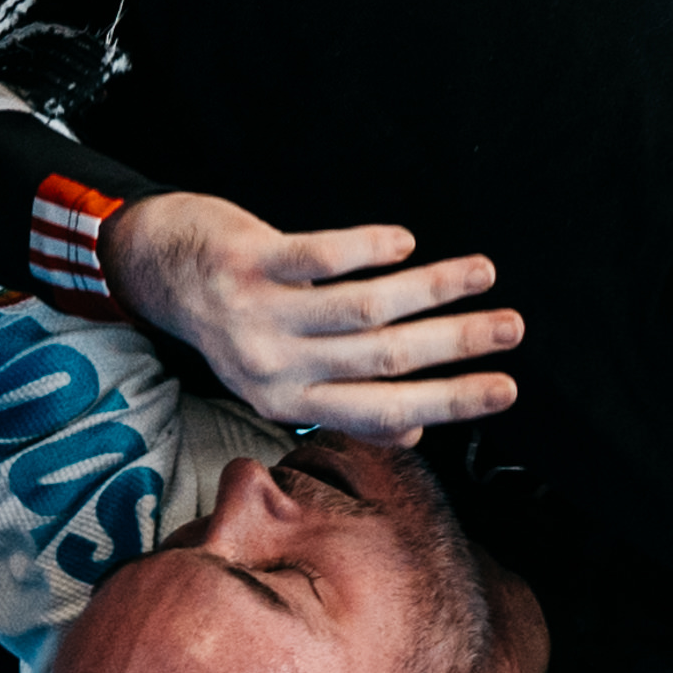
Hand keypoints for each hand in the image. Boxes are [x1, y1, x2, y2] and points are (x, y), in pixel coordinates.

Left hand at [102, 191, 520, 441]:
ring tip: (481, 273)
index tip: (506, 388)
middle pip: (385, 359)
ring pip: (362, 308)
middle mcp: (274, 368)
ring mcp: (258, 315)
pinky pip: (318, 258)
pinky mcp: (248, 262)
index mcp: (290, 404)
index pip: (387, 410)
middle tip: (511, 328)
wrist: (161, 272)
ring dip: (430, 289)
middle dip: (457, 344)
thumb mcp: (279, 381)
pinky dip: (366, 249)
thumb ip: (342, 406)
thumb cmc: (236, 325)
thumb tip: (415, 429)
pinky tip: (405, 243)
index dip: (451, 401)